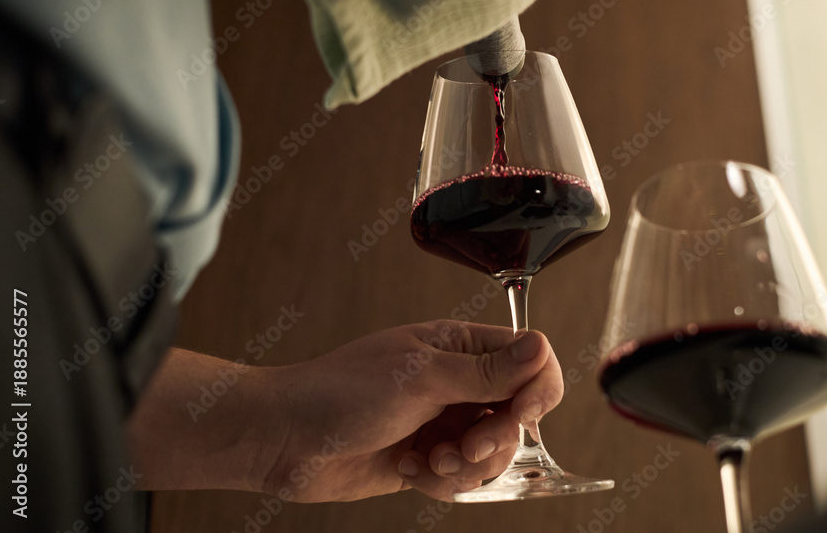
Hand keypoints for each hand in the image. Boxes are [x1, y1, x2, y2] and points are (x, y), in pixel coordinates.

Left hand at [260, 320, 563, 501]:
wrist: (286, 439)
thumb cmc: (341, 392)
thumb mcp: (420, 377)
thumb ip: (485, 371)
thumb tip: (540, 347)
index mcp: (458, 345)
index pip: (528, 359)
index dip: (537, 388)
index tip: (521, 414)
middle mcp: (457, 382)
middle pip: (517, 414)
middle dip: (493, 438)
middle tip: (460, 447)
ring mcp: (442, 421)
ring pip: (492, 452)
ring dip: (464, 465)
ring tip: (427, 459)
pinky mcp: (427, 458)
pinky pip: (462, 478)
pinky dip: (440, 481)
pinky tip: (405, 468)